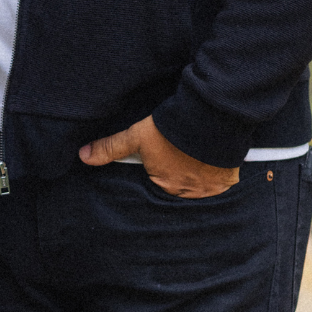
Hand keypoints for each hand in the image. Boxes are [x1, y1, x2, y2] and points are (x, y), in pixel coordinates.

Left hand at [79, 115, 239, 198]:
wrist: (210, 118)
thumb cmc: (171, 129)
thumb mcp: (137, 135)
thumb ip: (111, 147)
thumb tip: (83, 156)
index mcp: (164, 186)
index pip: (158, 180)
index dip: (160, 165)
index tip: (165, 153)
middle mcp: (187, 193)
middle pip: (178, 183)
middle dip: (178, 171)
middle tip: (180, 150)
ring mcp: (209, 189)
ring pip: (199, 182)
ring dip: (198, 171)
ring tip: (196, 151)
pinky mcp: (228, 181)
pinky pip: (221, 181)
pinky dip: (217, 171)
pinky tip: (212, 155)